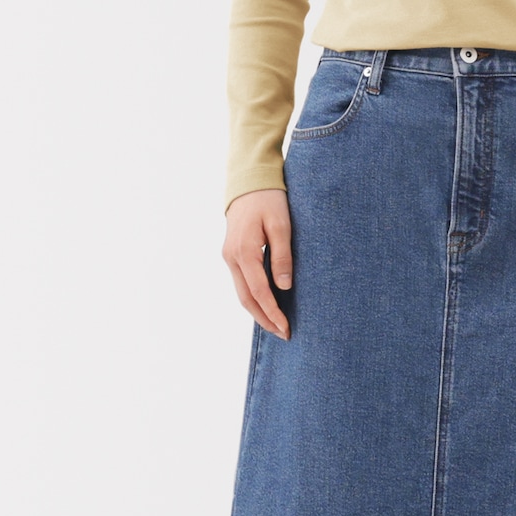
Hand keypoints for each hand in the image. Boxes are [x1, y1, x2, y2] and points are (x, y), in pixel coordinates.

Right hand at [222, 189, 293, 338]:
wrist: (249, 182)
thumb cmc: (269, 200)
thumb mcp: (282, 224)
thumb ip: (282, 256)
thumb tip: (284, 287)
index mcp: (244, 252)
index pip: (259, 292)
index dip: (272, 313)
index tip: (286, 328)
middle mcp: (232, 258)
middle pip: (246, 299)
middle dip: (264, 319)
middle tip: (284, 334)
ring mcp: (229, 256)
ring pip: (242, 293)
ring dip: (258, 311)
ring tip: (276, 325)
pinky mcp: (232, 253)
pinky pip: (241, 282)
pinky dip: (253, 297)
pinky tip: (266, 304)